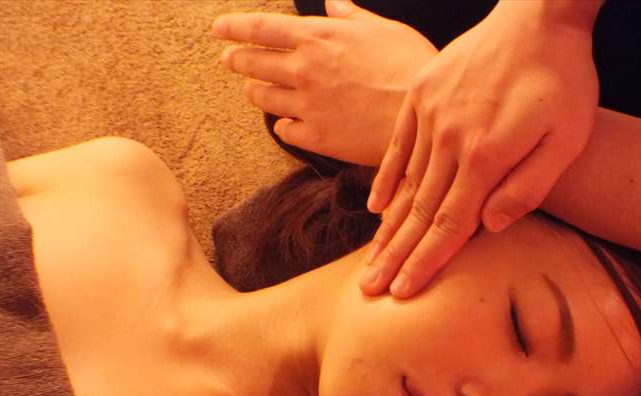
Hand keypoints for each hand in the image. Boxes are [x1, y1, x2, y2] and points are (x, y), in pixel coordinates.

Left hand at [212, 0, 436, 166]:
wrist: (422, 120)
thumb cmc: (411, 69)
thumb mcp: (385, 31)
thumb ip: (353, 18)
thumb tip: (336, 3)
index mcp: (318, 37)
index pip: (261, 27)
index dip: (234, 27)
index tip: (218, 29)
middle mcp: (304, 70)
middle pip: (253, 63)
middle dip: (237, 60)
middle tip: (229, 60)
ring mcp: (307, 105)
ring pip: (263, 98)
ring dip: (255, 93)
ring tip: (253, 92)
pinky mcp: (316, 138)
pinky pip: (285, 131)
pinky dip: (282, 126)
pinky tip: (286, 124)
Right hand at [361, 0, 600, 297]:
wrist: (538, 16)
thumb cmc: (563, 80)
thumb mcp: (566, 137)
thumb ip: (528, 186)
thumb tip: (491, 227)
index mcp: (485, 156)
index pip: (449, 224)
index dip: (426, 262)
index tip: (403, 293)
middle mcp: (449, 139)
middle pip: (418, 212)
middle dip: (395, 256)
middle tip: (371, 289)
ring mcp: (430, 115)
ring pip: (404, 184)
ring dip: (387, 227)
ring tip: (370, 260)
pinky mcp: (422, 94)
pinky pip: (397, 145)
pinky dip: (384, 178)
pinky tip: (376, 207)